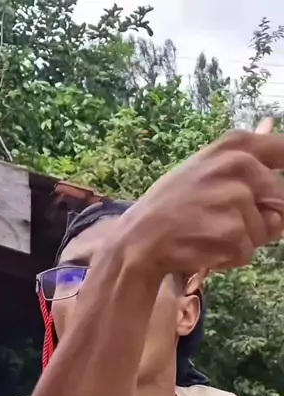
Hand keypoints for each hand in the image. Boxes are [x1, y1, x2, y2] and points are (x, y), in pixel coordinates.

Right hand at [114, 116, 283, 274]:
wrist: (140, 238)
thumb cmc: (171, 204)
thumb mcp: (204, 166)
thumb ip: (244, 154)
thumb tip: (270, 123)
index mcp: (235, 146)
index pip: (283, 151)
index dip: (280, 178)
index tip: (266, 195)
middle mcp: (240, 166)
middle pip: (279, 200)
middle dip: (259, 217)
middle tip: (222, 220)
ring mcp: (237, 200)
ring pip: (264, 231)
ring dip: (241, 240)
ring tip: (208, 233)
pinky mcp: (233, 232)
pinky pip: (247, 253)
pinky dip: (228, 258)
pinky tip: (204, 247)